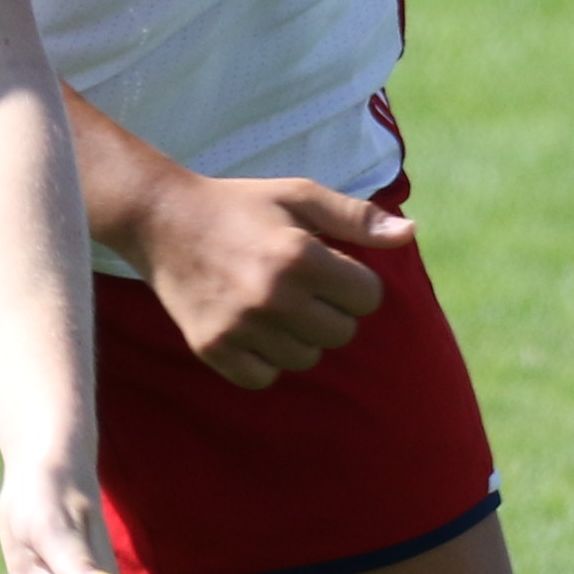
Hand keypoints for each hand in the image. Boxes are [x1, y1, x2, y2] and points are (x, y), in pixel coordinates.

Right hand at [124, 171, 401, 389]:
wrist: (162, 221)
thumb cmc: (241, 205)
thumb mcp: (300, 196)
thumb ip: (357, 217)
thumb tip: (411, 234)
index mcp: (299, 255)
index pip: (368, 298)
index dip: (354, 282)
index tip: (329, 267)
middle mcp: (271, 296)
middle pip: (342, 333)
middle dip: (331, 310)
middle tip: (300, 286)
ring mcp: (239, 327)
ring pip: (306, 358)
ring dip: (299, 335)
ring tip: (274, 304)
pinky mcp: (212, 348)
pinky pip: (264, 377)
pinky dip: (266, 359)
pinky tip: (253, 327)